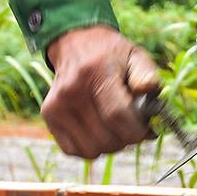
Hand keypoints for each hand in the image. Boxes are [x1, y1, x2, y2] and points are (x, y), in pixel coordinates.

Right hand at [41, 25, 160, 158]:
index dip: (137, 131)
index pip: (117, 115)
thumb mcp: (136, 57)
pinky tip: (98, 130)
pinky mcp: (48, 116)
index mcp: (96, 72)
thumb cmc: (113, 56)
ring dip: (110, 145)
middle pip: (106, 138)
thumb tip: (147, 91)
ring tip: (115, 127)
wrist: (76, 44)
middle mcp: (72, 90)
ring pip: (91, 150)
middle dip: (127, 139)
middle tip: (132, 126)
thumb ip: (147, 75)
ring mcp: (56, 105)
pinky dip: (90, 147)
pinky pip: (74, 151)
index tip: (146, 129)